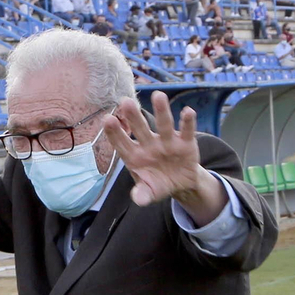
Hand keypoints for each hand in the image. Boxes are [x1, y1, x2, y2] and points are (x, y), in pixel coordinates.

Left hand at [103, 91, 225, 219]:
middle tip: (126, 101)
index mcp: (135, 156)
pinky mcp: (185, 143)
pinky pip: (186, 131)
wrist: (180, 184)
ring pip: (163, 124)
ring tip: (158, 95)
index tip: (106, 119)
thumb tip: (138, 199)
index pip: (122, 143)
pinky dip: (187, 122)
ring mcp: (167, 142)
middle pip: (140, 129)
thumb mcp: (149, 192)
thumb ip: (142, 194)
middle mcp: (149, 144)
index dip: (114, 133)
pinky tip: (187, 111)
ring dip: (161, 111)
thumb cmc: (157, 184)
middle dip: (134, 117)